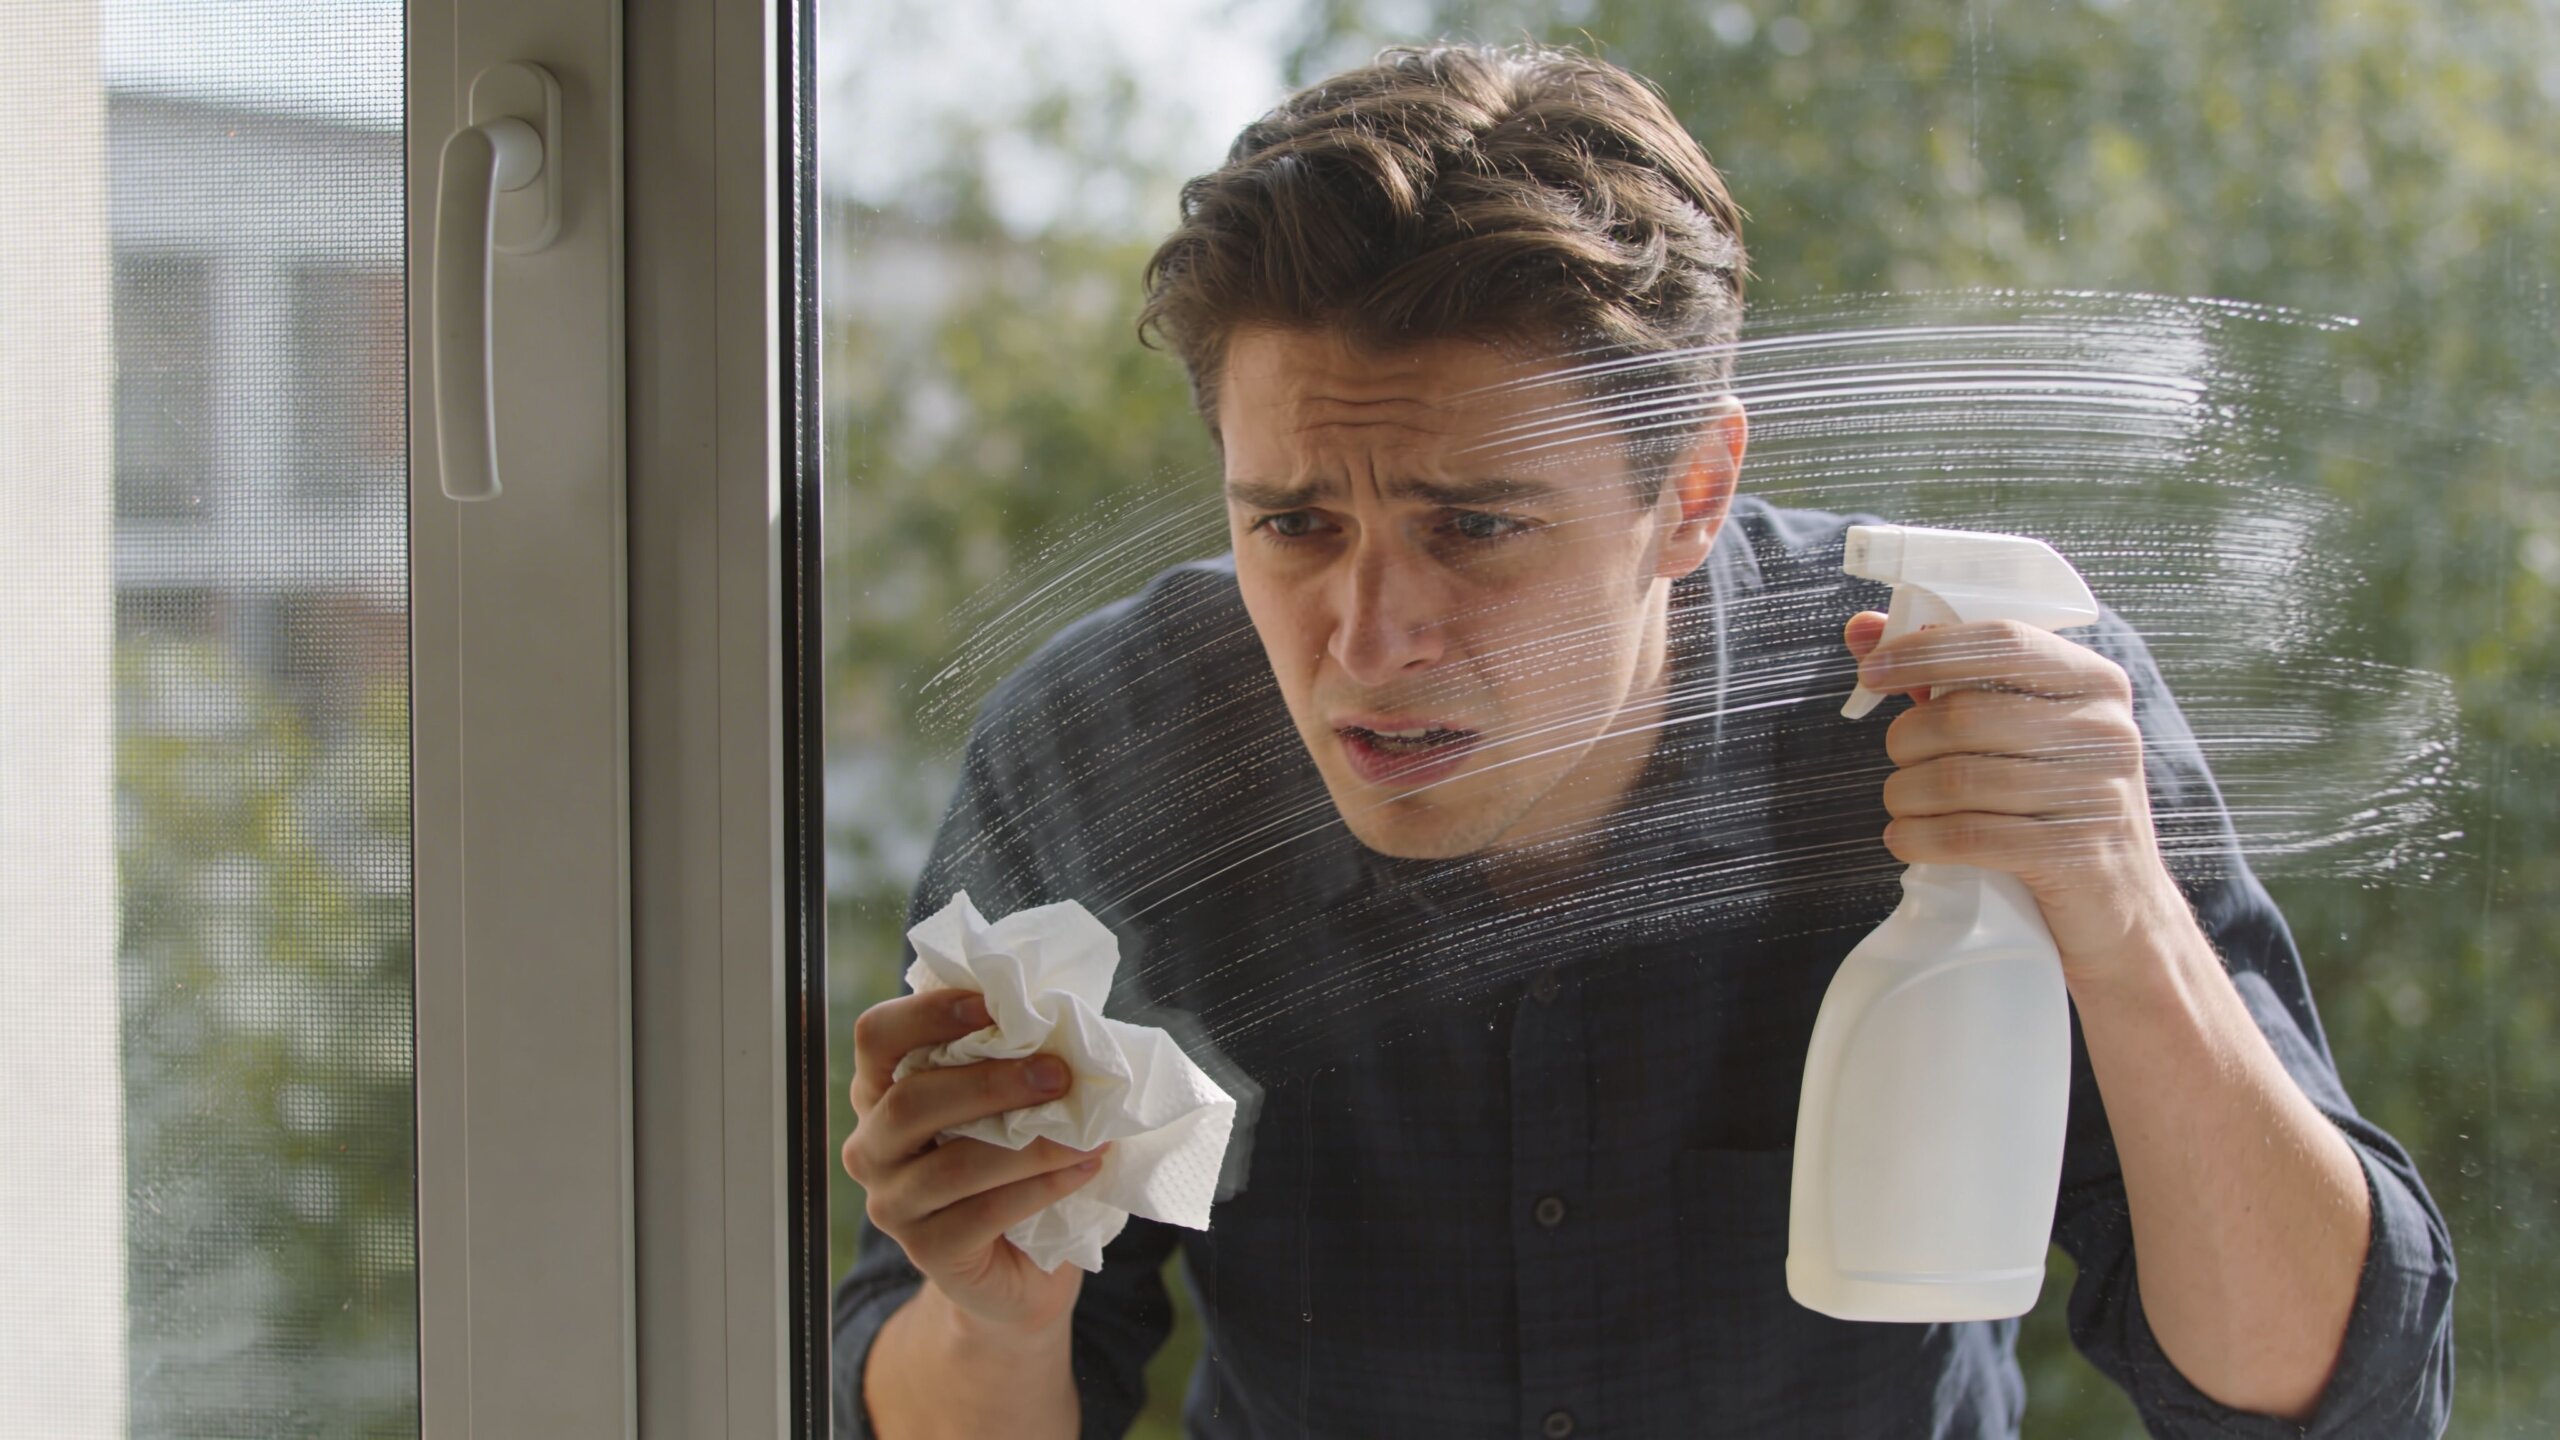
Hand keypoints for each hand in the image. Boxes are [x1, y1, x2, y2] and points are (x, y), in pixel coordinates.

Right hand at [842, 989, 1107, 1334]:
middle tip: (1059, 1074)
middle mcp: (871, 1146)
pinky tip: (1084, 1169)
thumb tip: (1065, 1023)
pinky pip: (984, 1214)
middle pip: (910, 1102)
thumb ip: (1010, 1063)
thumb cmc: (1010, 1166)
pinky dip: (1042, 1187)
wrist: (1016, 1269)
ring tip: (1089, 1133)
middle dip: (991, 1082)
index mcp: (881, 1091)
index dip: (927, 1013)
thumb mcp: (1003, 1106)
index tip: (993, 1007)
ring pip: (953, 1165)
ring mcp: (892, 1203)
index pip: (876, 1037)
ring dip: (1030, 1145)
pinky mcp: (927, 1251)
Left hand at [1844, 612, 2195, 980]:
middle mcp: (2106, 730)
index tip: (1871, 672)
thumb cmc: (2051, 803)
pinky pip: (1971, 836)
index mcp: (2095, 681)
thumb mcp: (2019, 731)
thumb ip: (1944, 676)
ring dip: (1906, 794)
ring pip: (1959, 778)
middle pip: (1965, 715)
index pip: (2002, 640)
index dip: (1926, 650)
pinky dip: (1919, 837)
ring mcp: (2098, 795)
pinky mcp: (2077, 856)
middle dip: (1907, 739)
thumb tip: (1862, 630)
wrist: (2122, 910)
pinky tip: (1903, 839)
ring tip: (1901, 804)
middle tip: (1900, 761)